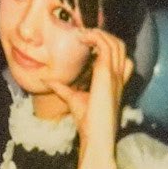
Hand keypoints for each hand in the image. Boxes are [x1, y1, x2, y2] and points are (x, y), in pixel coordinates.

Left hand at [49, 29, 131, 168]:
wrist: (97, 135)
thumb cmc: (88, 121)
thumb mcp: (74, 99)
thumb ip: (63, 88)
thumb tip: (48, 80)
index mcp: (114, 81)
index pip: (120, 55)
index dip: (106, 43)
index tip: (85, 39)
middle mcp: (117, 76)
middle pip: (120, 45)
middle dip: (102, 34)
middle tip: (82, 33)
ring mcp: (114, 75)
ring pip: (115, 43)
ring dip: (98, 33)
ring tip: (81, 33)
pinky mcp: (107, 75)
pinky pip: (106, 48)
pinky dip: (95, 37)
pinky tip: (81, 37)